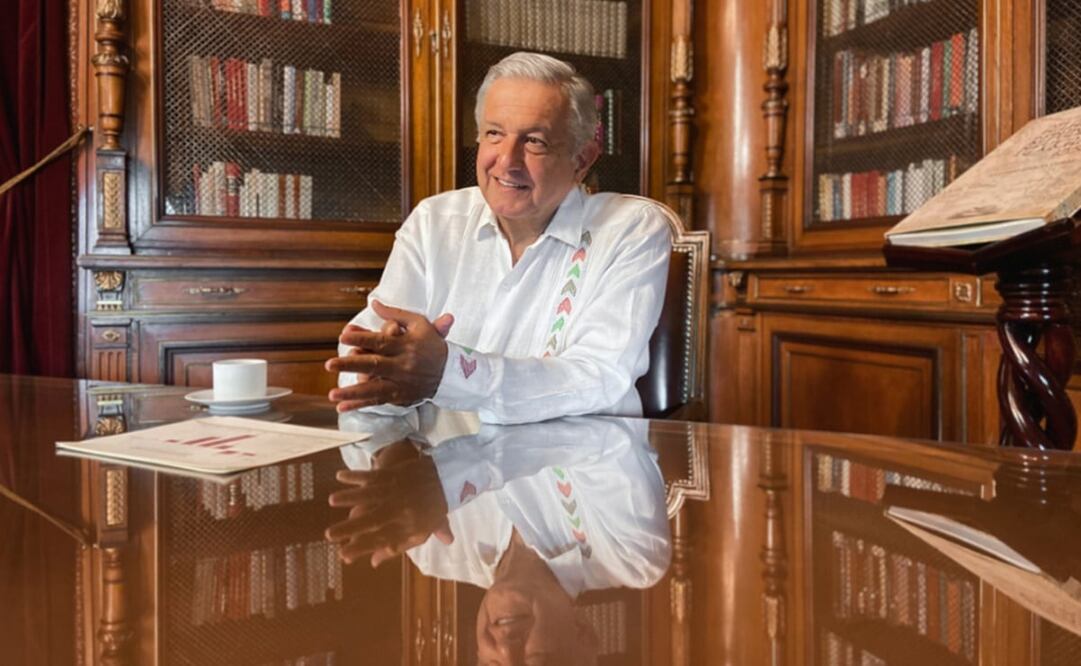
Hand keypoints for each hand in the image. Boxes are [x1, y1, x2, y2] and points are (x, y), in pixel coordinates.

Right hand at [325, 450, 452, 565]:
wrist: (448, 478)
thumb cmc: (433, 508)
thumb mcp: (422, 531)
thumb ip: (399, 547)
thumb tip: (374, 563)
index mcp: (408, 526)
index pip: (381, 541)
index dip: (362, 549)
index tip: (343, 555)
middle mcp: (401, 509)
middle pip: (372, 520)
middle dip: (350, 528)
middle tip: (329, 534)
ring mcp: (397, 490)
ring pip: (370, 494)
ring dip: (350, 496)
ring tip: (331, 501)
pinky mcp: (394, 474)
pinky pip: (372, 474)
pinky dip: (355, 475)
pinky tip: (339, 475)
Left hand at [326, 301, 453, 411]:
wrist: (451, 372)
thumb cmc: (432, 345)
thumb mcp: (419, 324)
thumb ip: (394, 314)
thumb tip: (373, 303)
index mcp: (405, 346)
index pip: (380, 341)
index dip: (362, 338)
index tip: (344, 335)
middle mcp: (402, 366)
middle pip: (373, 365)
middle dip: (350, 365)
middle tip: (330, 364)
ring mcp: (400, 383)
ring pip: (374, 389)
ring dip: (352, 393)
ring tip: (333, 394)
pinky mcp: (399, 396)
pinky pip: (377, 401)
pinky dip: (359, 405)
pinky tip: (342, 406)